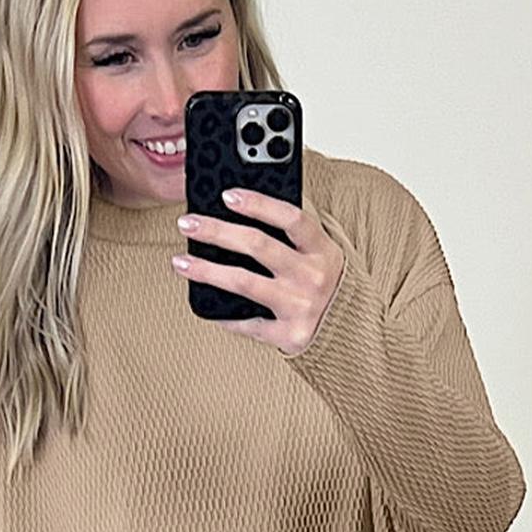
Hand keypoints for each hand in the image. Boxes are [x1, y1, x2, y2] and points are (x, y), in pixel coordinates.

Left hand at [170, 186, 343, 356]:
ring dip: (207, 271)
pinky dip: (223, 316)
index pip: (290, 218)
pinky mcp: (289, 335)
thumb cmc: (327, 285)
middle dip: (218, 232)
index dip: (259, 204)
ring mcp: (300, 307)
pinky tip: (203, 306)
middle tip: (188, 224)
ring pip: (245, 283)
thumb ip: (293, 232)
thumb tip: (244, 205)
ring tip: (180, 262)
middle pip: (258, 246)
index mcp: (322, 249)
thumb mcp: (321, 253)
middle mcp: (312, 277)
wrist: (351, 335)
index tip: (227, 195)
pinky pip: (248, 324)